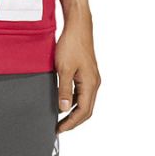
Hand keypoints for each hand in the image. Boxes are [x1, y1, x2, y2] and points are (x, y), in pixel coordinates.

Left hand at [55, 6, 100, 132]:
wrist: (78, 26)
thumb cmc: (71, 44)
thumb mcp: (63, 69)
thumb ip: (63, 90)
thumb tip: (63, 109)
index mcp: (90, 84)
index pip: (83, 112)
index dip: (71, 123)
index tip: (59, 129)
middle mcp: (94, 82)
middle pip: (86, 109)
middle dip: (73, 120)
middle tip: (59, 127)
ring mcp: (92, 77)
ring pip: (84, 100)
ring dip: (73, 110)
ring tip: (60, 116)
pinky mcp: (87, 71)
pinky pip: (82, 91)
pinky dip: (73, 99)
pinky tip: (63, 98)